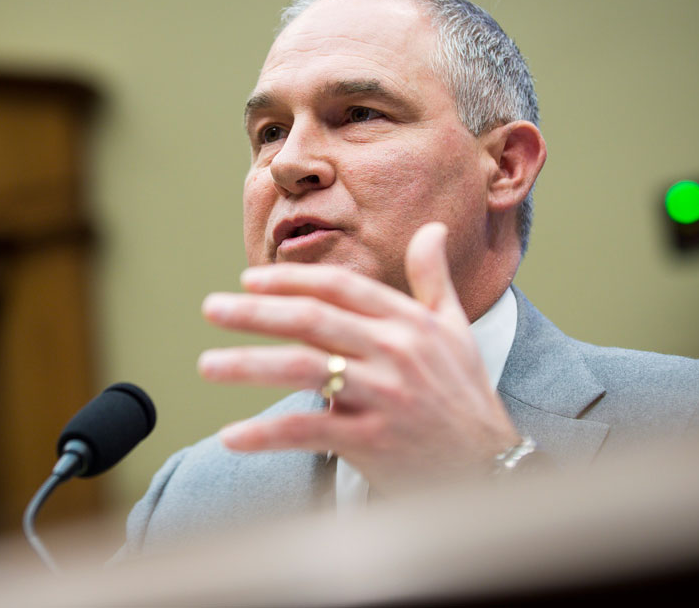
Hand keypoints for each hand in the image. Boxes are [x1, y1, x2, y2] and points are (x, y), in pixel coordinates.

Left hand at [197, 222, 518, 491]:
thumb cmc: (465, 396)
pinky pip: (309, 432)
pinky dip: (267, 434)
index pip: (340, 288)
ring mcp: (383, 396)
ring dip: (248, 365)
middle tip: (211, 308)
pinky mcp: (373, 441)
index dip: (291, 279)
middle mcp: (395, 352)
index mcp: (408, 322)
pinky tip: (231, 436)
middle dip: (255, 311)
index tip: (248, 279)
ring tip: (207, 365)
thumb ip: (433, 279)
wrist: (490, 470)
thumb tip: (432, 229)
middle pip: (312, 319)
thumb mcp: (455, 331)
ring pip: (303, 368)